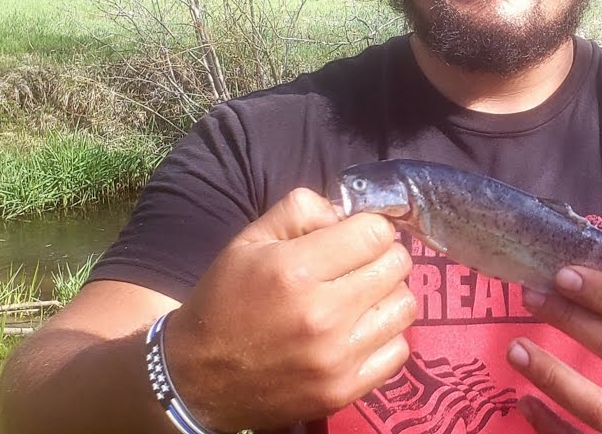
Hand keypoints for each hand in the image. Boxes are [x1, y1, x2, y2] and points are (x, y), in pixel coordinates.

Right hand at [165, 188, 415, 430]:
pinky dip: (387, 336)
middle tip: (362, 264)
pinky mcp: (344, 390)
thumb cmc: (225, 300)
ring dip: (389, 295)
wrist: (196, 379)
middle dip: (383, 256)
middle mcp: (322, 314)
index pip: (376, 233)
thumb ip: (301, 211)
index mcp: (296, 270)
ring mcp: (336, 357)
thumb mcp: (250, 241)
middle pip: (397, 265)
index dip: (371, 228)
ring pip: (405, 305)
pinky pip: (399, 350)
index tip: (358, 236)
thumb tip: (348, 212)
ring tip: (364, 296)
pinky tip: (361, 330)